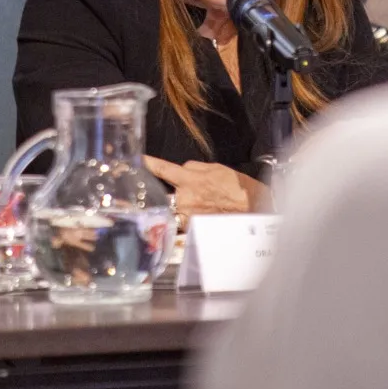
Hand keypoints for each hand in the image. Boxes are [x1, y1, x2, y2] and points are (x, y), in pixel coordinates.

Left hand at [144, 156, 268, 218]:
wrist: (251, 208)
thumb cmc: (235, 187)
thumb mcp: (215, 168)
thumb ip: (193, 168)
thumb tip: (182, 170)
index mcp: (189, 179)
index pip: (162, 169)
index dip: (147, 163)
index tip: (136, 159)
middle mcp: (183, 198)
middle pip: (166, 192)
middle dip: (174, 191)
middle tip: (194, 193)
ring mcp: (186, 215)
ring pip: (174, 207)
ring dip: (182, 206)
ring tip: (203, 206)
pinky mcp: (191, 228)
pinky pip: (182, 221)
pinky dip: (187, 218)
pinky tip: (202, 216)